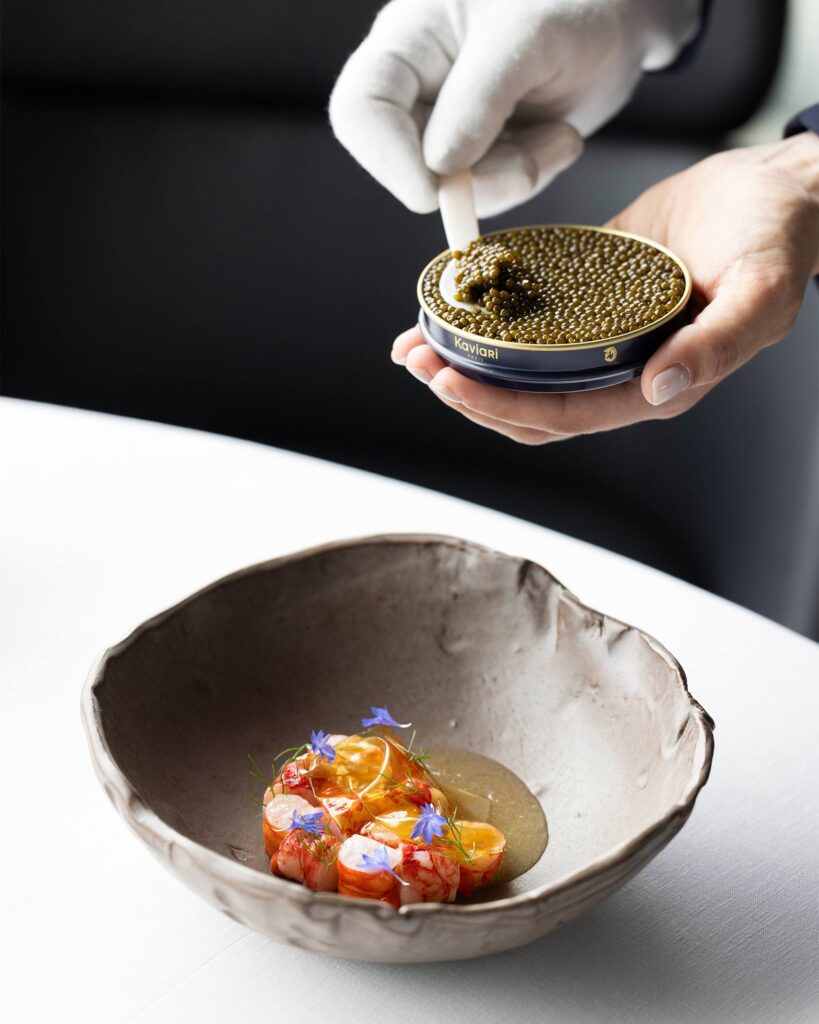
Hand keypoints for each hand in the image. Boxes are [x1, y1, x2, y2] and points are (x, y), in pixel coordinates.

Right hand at [329, 0, 699, 214]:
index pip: (360, 112)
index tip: (438, 189)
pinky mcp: (484, 155)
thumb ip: (480, 98)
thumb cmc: (574, 1)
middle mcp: (420, 87)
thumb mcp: (530, 35)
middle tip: (529, 162)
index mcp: (409, 41)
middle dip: (475, 177)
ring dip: (514, 178)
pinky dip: (530, 178)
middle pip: (409, 164)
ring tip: (559, 136)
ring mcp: (451, 126)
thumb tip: (439, 168)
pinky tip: (558, 140)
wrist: (620, 20)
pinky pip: (491, 194)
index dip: (389, 161)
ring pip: (455, 191)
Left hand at [392, 134, 818, 443]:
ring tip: (417, 347)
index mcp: (658, 384)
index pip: (567, 415)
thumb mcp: (762, 292)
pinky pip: (530, 325)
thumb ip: (717, 345)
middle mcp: (621, 371)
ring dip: (469, 366)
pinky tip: (454, 311)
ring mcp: (600, 338)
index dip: (505, 407)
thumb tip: (659, 386)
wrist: (775, 189)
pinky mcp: (587, 298)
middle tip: (420, 364)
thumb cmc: (778, 241)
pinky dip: (489, 325)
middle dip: (470, 393)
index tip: (454, 385)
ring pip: (522, 373)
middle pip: (531, 406)